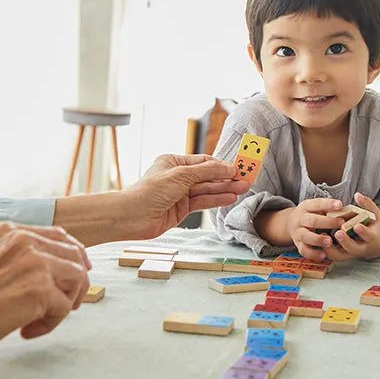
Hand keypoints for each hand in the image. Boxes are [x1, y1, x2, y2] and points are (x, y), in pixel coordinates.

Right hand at [0, 222, 91, 358]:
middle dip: (75, 283)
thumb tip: (46, 272)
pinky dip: (50, 323)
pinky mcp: (40, 288)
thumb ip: (14, 258)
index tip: (74, 277)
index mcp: (10, 231)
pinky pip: (64, 307)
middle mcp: (25, 240)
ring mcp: (35, 261)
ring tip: (38, 321)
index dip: (73, 256)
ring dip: (64, 304)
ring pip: (77, 278)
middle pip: (75, 255)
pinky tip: (27, 331)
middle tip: (65, 306)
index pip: (58, 235)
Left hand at [114, 153, 249, 239]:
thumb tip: (228, 168)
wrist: (134, 216)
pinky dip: (216, 200)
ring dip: (225, 189)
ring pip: (207, 189)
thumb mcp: (182, 175)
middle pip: (207, 176)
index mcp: (174, 162)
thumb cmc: (152, 190)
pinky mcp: (182, 209)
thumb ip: (207, 172)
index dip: (221, 165)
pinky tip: (230, 197)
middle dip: (226, 178)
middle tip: (246, 179)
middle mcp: (178, 177)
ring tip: (243, 188)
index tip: (238, 168)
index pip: (203, 161)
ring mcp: (180, 193)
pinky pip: (203, 202)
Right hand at [285, 197, 345, 258]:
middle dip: (327, 222)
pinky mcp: (298, 245)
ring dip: (318, 239)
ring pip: (306, 236)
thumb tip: (344, 209)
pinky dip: (313, 254)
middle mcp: (300, 219)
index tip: (340, 205)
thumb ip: (327, 208)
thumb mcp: (315, 207)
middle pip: (312, 221)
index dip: (328, 204)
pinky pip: (304, 251)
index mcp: (306, 207)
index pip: (317, 204)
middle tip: (341, 223)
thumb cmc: (309, 215)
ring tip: (329, 241)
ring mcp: (298, 233)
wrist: (290, 223)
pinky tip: (323, 255)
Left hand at [325, 193, 379, 261]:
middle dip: (346, 241)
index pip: (369, 236)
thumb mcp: (373, 214)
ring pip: (340, 256)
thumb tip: (357, 195)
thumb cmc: (371, 225)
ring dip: (331, 248)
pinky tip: (319, 238)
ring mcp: (350, 253)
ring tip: (324, 235)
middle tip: (338, 233)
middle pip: (354, 249)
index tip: (356, 225)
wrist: (372, 242)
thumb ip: (366, 204)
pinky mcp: (341, 255)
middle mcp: (361, 248)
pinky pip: (332, 256)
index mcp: (371, 237)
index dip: (363, 232)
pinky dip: (325, 250)